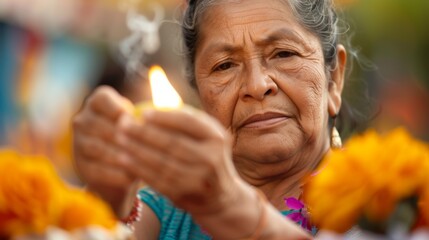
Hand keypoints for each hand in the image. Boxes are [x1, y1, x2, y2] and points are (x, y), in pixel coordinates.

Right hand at [72, 86, 137, 213]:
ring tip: (138, 160)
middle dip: (120, 134)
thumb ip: (147, 115)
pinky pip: (96, 169)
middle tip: (139, 142)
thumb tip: (161, 114)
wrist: (122, 168)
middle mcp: (83, 120)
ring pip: (96, 147)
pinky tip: (131, 177)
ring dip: (117, 154)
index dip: (115, 108)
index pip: (101, 99)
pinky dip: (114, 174)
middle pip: (97, 124)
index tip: (130, 117)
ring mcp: (78, 144)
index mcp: (97, 103)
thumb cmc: (138, 137)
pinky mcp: (82, 167)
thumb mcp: (141, 122)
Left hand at [116, 106, 241, 214]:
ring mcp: (198, 179)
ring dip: (136, 150)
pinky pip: (156, 179)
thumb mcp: (206, 135)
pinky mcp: (184, 194)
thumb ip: (186, 117)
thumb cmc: (206, 155)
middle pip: (171, 142)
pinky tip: (124, 159)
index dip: (163, 117)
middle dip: (143, 133)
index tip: (142, 112)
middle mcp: (211, 158)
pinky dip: (138, 168)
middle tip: (122, 124)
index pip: (188, 122)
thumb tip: (157, 95)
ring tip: (119, 139)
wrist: (221, 195)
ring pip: (161, 162)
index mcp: (216, 137)